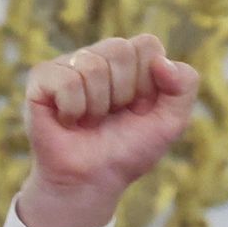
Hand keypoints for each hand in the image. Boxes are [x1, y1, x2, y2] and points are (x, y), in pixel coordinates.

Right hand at [11, 34, 198, 226]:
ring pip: (92, 66)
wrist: (92, 181)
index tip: (140, 108)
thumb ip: (185, 84)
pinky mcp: (41, 79)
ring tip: (90, 122)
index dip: (148, 82)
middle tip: (113, 116)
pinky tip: (69, 121)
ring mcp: (68, 64)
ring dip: (97, 107)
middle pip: (120, 49)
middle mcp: (98, 55)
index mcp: (130, 60)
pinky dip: (73, 110)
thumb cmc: (128, 150)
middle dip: (123, 93)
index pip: (146, 44)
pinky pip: (66, 81)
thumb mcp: (172, 121)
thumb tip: (161, 61)